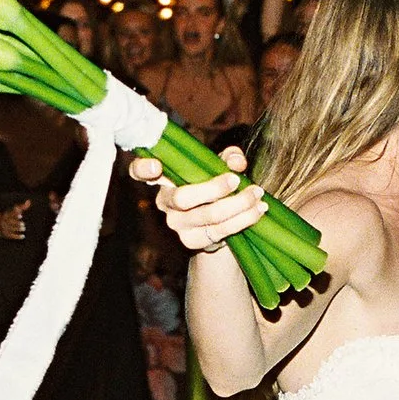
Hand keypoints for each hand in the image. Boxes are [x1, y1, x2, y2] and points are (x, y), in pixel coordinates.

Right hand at [0, 200, 29, 241]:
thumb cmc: (11, 216)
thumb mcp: (15, 211)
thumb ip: (22, 207)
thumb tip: (29, 201)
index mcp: (7, 215)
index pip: (11, 215)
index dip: (16, 215)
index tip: (21, 216)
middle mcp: (5, 221)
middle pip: (11, 222)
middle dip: (17, 223)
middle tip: (23, 224)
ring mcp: (5, 228)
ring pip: (11, 229)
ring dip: (18, 229)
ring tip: (24, 228)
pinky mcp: (6, 234)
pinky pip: (12, 236)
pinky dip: (17, 236)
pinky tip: (23, 236)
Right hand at [130, 147, 263, 253]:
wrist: (218, 223)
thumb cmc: (214, 185)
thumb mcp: (220, 166)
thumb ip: (228, 157)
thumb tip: (235, 161)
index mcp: (165, 178)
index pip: (139, 172)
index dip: (142, 168)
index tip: (156, 166)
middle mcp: (166, 202)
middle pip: (184, 198)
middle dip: (213, 189)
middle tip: (236, 180)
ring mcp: (177, 224)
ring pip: (209, 216)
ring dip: (239, 204)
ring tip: (257, 194)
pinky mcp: (192, 241)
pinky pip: (221, 230)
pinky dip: (244, 219)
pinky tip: (259, 210)